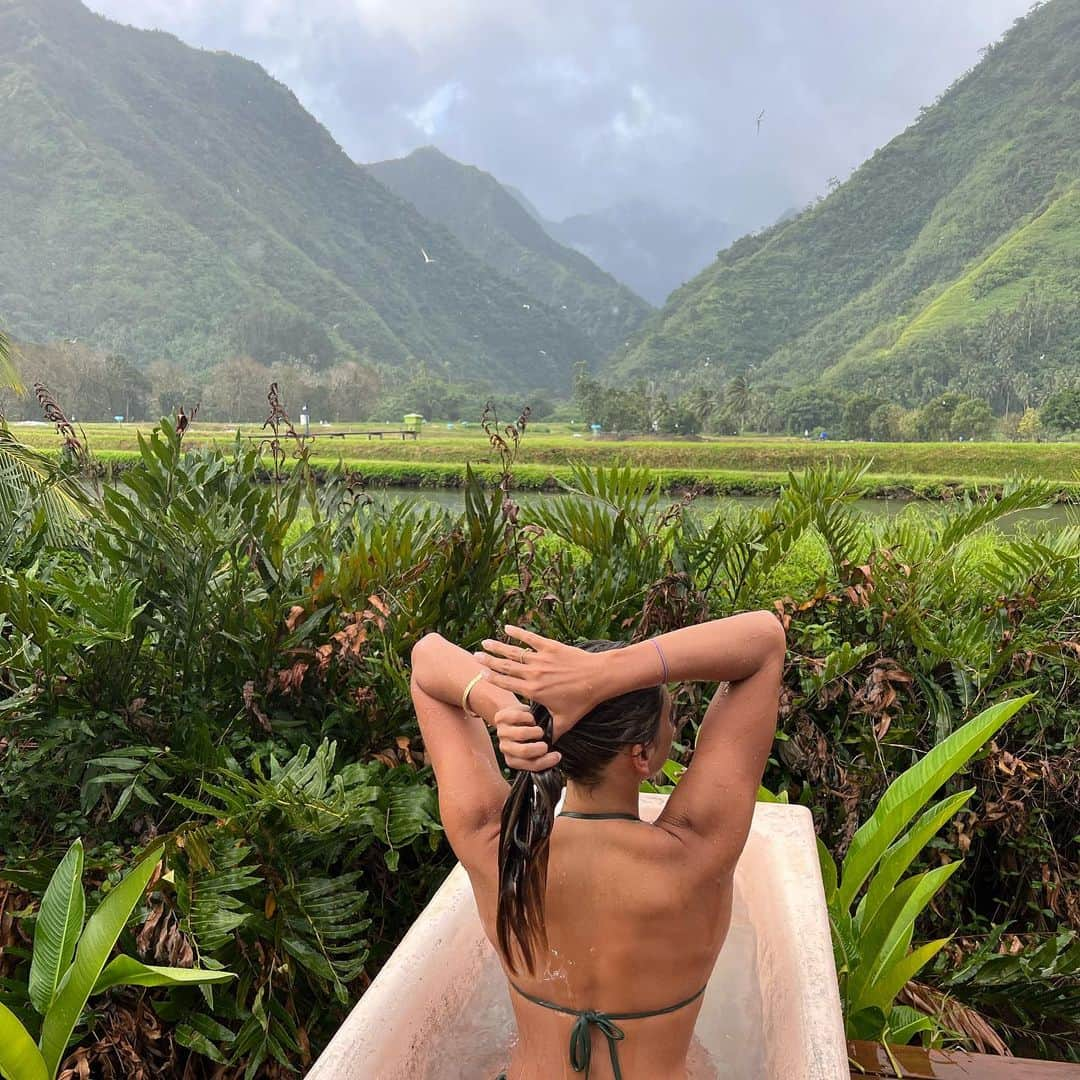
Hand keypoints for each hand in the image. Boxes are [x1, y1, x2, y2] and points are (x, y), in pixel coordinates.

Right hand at [477, 625, 604, 739]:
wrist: (599, 677)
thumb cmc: (583, 700)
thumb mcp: (566, 721)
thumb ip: (552, 733)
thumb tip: (546, 746)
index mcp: (534, 691)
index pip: (507, 684)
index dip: (493, 679)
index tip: (481, 674)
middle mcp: (533, 673)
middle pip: (505, 666)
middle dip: (489, 661)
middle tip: (475, 656)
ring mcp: (541, 658)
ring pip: (514, 651)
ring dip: (498, 647)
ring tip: (485, 643)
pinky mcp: (551, 646)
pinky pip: (530, 638)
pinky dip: (518, 632)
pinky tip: (507, 627)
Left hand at [493, 704, 561, 771]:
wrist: (512, 715)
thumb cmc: (527, 732)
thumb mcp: (534, 746)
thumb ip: (541, 755)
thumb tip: (555, 757)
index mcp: (513, 759)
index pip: (531, 765)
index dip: (546, 762)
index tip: (557, 756)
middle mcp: (505, 748)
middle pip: (524, 751)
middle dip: (539, 748)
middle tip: (545, 744)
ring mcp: (501, 733)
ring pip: (522, 734)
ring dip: (536, 731)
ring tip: (538, 730)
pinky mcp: (499, 718)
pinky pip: (517, 717)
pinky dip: (528, 716)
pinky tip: (530, 718)